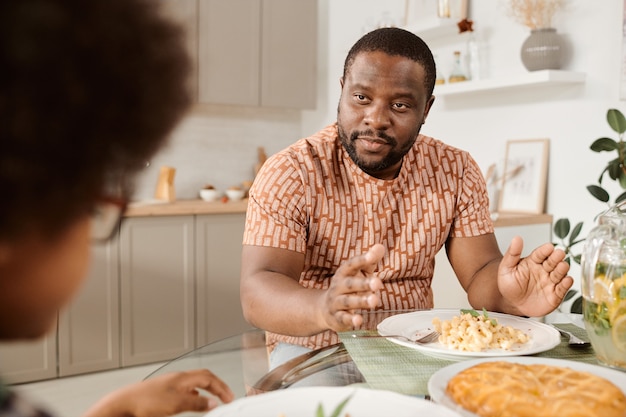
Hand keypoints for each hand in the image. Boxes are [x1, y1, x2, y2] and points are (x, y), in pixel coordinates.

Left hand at [83, 369, 233, 416]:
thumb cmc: (145, 401)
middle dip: (216, 386)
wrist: (124, 404)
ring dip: (206, 390)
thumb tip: (212, 402)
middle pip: (203, 377)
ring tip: (212, 401)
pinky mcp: (163, 393)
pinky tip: (192, 404)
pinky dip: (195, 396)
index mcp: (183, 377)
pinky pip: (185, 390)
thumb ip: (196, 403)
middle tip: (225, 396)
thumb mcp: (176, 404)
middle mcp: (178, 379)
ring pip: (194, 383)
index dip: (222, 387)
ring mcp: (170, 385)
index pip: (209, 378)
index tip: (229, 397)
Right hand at [319, 244, 384, 331]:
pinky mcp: (336, 318)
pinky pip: (343, 319)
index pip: (351, 265)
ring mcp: (336, 303)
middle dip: (363, 283)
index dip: (361, 260)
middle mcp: (338, 287)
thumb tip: (380, 246)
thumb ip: (370, 261)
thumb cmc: (348, 288)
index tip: (372, 255)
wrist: (324, 309)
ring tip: (374, 300)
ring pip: (347, 302)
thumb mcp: (358, 273)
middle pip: (350, 284)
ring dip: (360, 301)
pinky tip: (359, 320)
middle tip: (378, 283)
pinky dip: (350, 320)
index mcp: (343, 274)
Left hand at [497, 236, 573, 316]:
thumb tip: (516, 238)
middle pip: (552, 261)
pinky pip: (563, 289)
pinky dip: (566, 284)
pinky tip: (567, 280)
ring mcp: (550, 282)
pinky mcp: (555, 295)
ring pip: (559, 273)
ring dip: (562, 269)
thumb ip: (512, 254)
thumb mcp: (506, 269)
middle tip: (559, 253)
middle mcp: (544, 270)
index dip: (545, 250)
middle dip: (556, 257)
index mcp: (533, 262)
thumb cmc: (509, 285)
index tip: (549, 247)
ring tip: (562, 266)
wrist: (512, 304)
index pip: (540, 254)